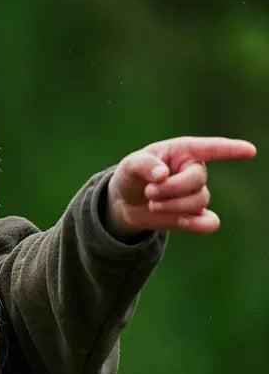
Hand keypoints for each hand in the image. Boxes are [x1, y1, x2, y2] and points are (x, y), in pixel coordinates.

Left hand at [106, 136, 255, 237]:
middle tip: (149, 192)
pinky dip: (201, 225)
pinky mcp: (191, 216)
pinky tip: (190, 224)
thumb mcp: (131, 165)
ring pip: (198, 202)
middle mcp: (195, 171)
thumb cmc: (132, 175)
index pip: (212, 148)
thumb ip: (144, 166)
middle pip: (197, 181)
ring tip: (152, 203)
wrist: (124, 202)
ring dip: (172, 206)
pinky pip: (207, 222)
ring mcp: (195, 194)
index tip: (249, 151)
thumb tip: (162, 175)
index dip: (231, 150)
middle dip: (171, 189)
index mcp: (185, 151)